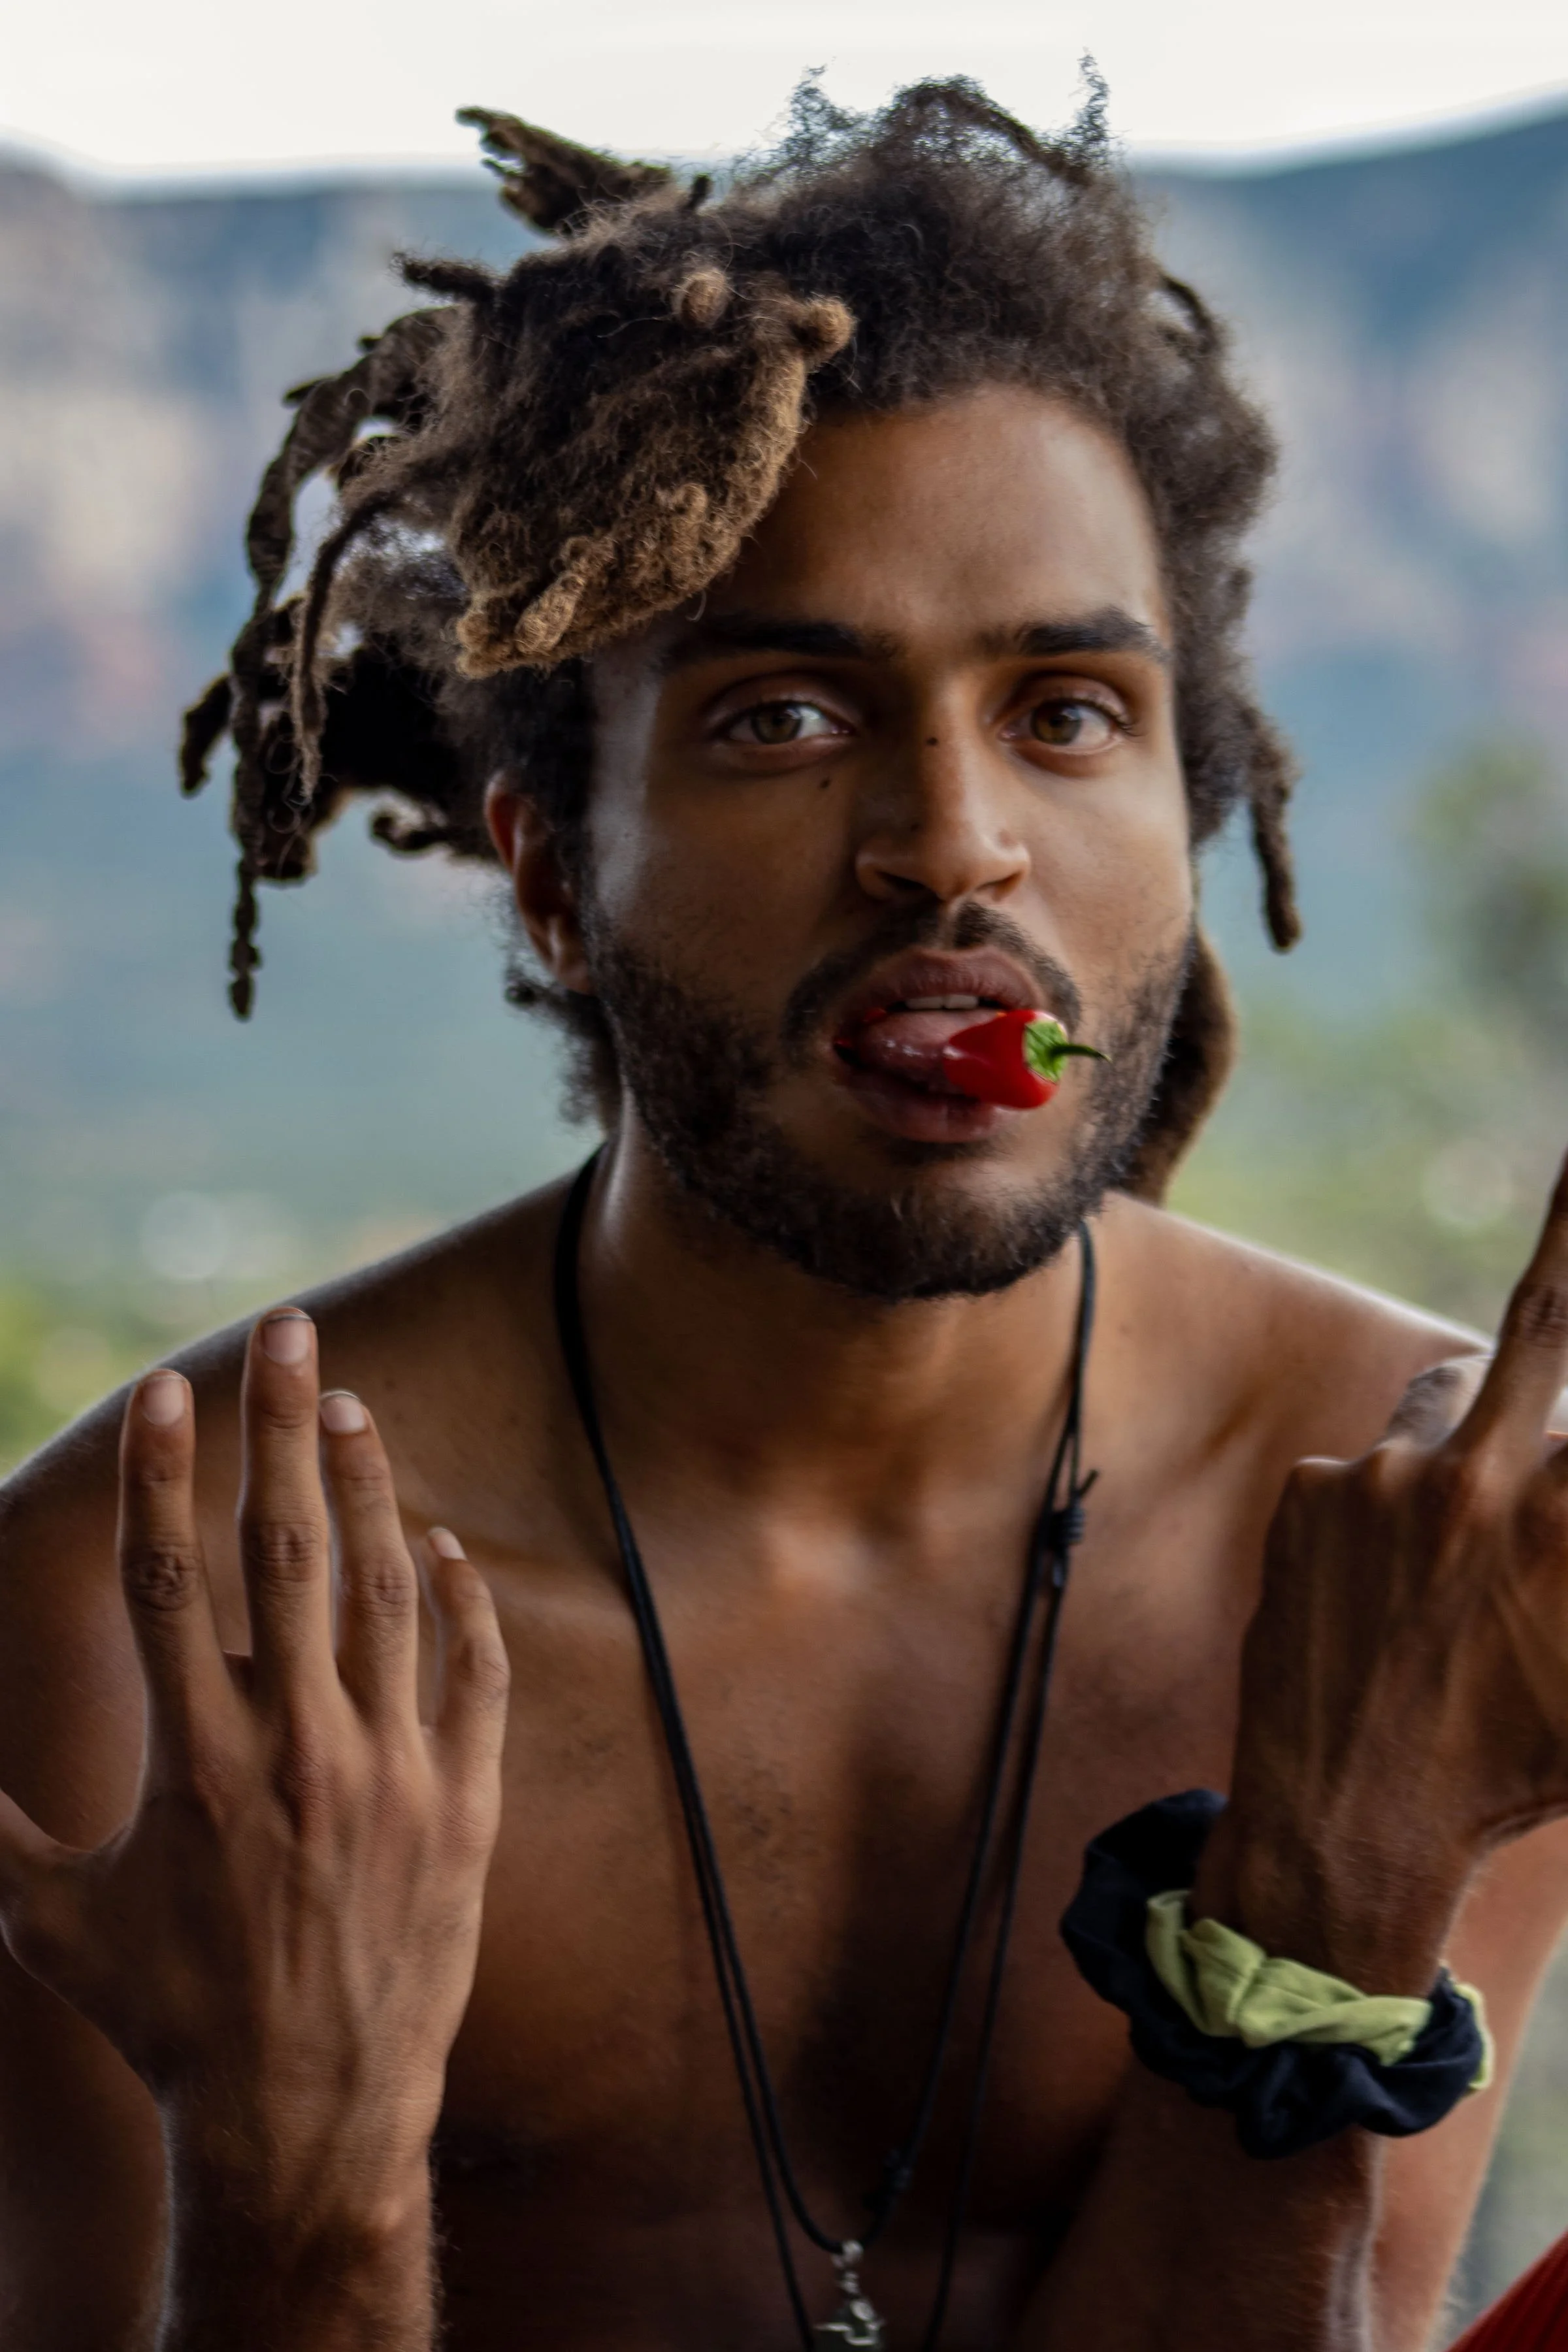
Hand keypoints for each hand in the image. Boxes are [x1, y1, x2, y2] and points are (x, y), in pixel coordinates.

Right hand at [0, 1311, 508, 2334]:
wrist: (306, 2116)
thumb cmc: (166, 2018)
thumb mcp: (50, 1924)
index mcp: (195, 1763)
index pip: (172, 1581)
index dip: (164, 1474)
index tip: (168, 1387)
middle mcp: (297, 1749)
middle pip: (288, 1551)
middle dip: (282, 1428)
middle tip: (290, 1331)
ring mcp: (390, 1772)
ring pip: (386, 1592)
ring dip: (368, 1488)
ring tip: (350, 1405)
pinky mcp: (461, 1804)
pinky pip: (469, 1674)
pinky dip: (457, 1601)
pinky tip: (436, 1543)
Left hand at [1202, 1155, 1567, 1990]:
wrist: (1346, 1826)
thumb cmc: (1513, 1765)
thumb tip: (1554, 1516)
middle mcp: (1488, 1480)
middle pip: (1544, 1323)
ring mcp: (1388, 1480)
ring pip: (1448, 1397)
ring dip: (1466, 1430)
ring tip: (1461, 1527)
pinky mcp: (1312, 1495)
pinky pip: (1368, 1469)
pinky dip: (1384, 1506)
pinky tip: (1379, 1592)